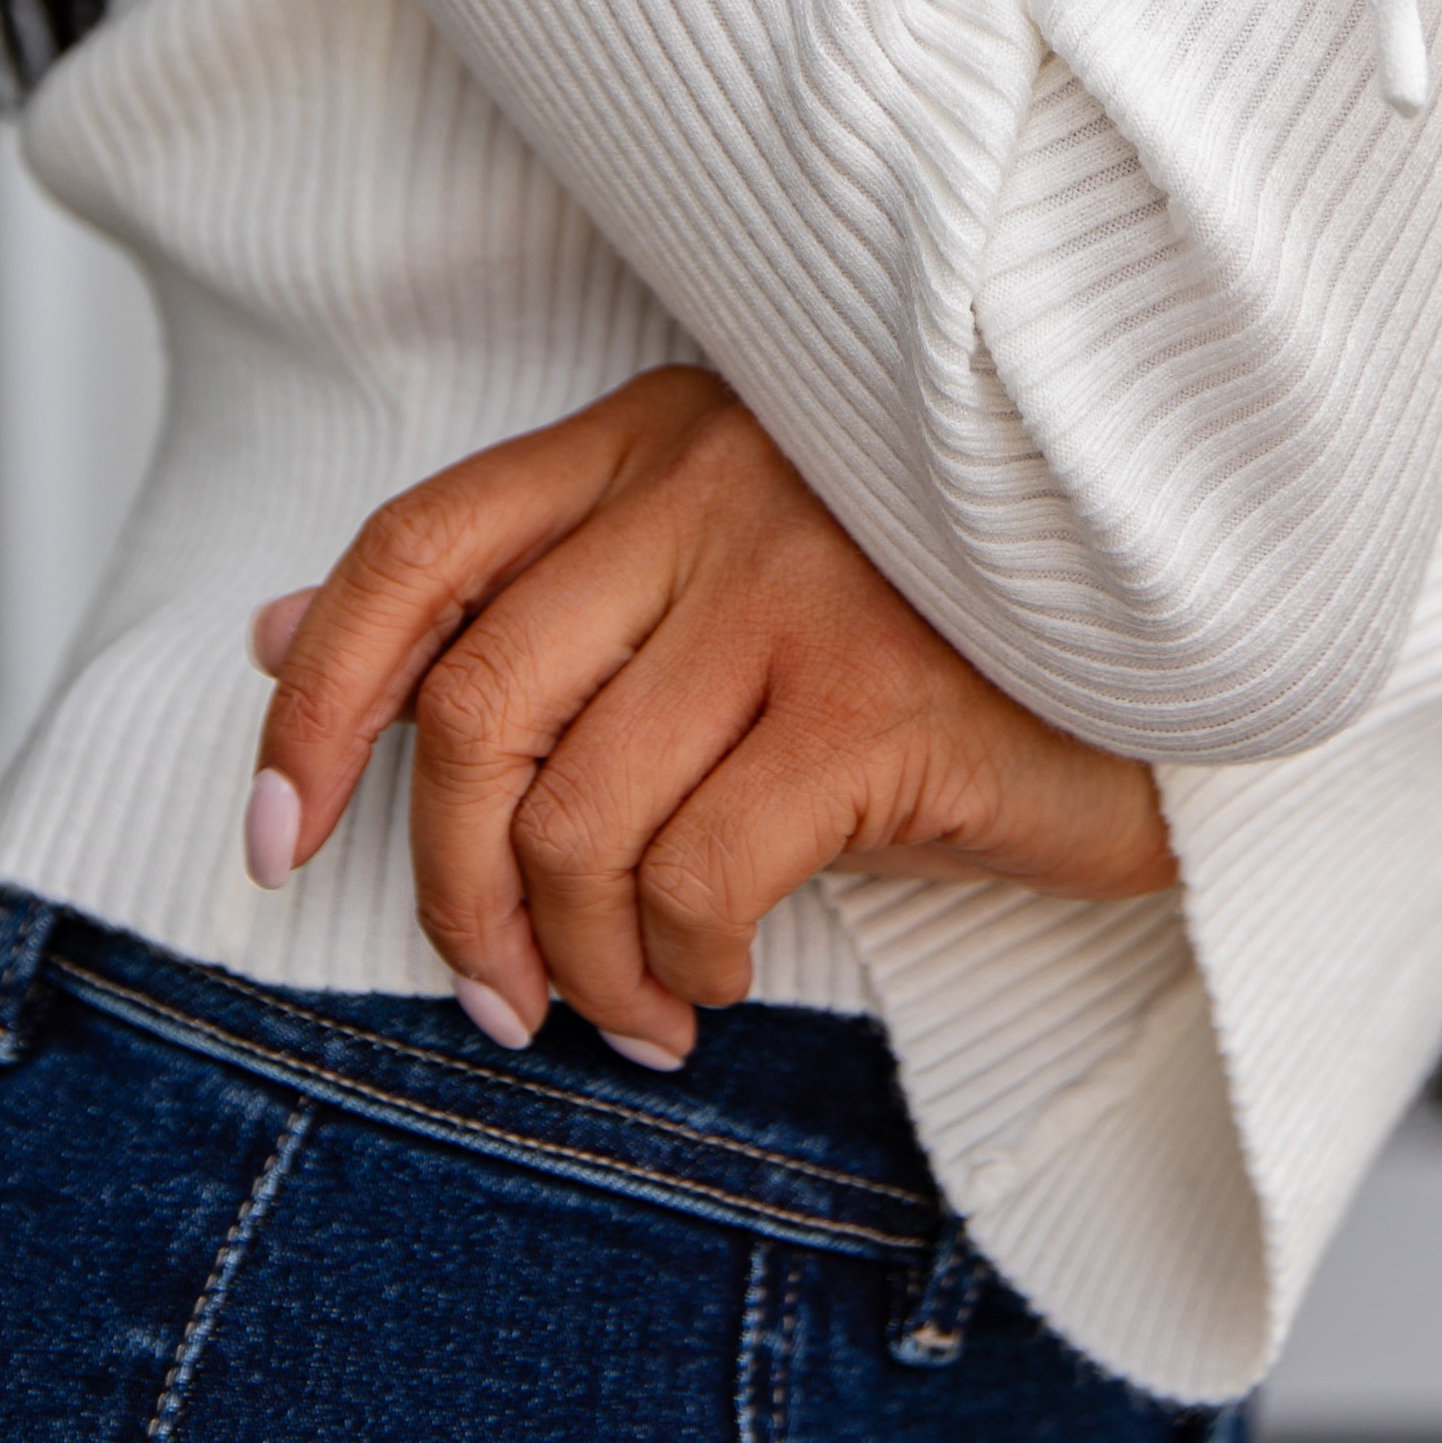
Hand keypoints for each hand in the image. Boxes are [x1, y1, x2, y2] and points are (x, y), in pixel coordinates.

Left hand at [243, 368, 1173, 1067]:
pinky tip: (713, 987)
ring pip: (577, 817)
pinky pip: (697, 876)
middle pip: (476, 708)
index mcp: (652, 436)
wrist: (1169, 644)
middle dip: (447, 887)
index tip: (272, 839)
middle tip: (496, 990)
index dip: (315, 703)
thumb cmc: (926, 627)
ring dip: (577, 959)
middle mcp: (709, 486)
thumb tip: (282, 636)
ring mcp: (796, 585)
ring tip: (631, 1006)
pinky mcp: (877, 700)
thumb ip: (519, 598)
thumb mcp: (706, 585)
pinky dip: (678, 968)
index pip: (416, 549)